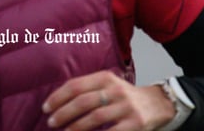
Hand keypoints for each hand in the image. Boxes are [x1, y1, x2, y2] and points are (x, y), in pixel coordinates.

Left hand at [42, 70, 173, 130]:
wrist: (157, 104)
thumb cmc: (125, 96)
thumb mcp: (108, 85)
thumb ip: (87, 89)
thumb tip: (57, 102)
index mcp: (105, 78)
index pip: (75, 85)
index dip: (58, 97)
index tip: (46, 108)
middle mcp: (115, 90)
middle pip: (82, 102)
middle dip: (63, 113)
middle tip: (51, 122)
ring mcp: (126, 108)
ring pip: (94, 118)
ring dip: (75, 127)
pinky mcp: (134, 124)